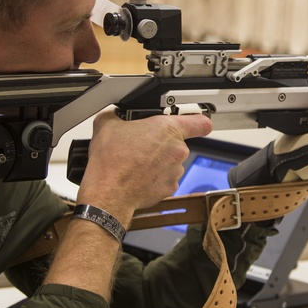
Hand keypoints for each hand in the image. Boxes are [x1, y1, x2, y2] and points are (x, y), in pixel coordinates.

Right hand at [76, 112, 212, 219]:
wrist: (109, 192)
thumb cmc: (111, 161)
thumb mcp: (107, 125)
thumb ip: (116, 115)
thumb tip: (114, 115)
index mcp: (168, 129)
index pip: (201, 122)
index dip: (198, 121)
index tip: (193, 121)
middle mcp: (177, 150)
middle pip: (177, 142)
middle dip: (161, 142)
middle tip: (141, 143)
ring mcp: (176, 171)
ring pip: (170, 161)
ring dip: (158, 160)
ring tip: (136, 162)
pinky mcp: (170, 188)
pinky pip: (165, 178)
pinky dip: (155, 177)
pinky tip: (138, 175)